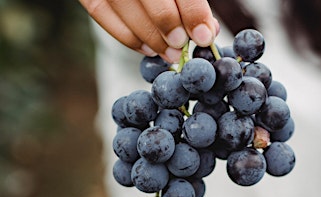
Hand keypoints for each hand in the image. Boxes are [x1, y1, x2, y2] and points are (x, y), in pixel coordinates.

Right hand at [80, 0, 219, 62]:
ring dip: (149, 37)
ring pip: (122, 5)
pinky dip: (127, 37)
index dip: (193, 12)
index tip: (203, 36)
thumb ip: (193, 2)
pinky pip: (100, 13)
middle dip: (167, 25)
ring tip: (169, 53)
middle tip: (180, 46)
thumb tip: (206, 31)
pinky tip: (148, 49)